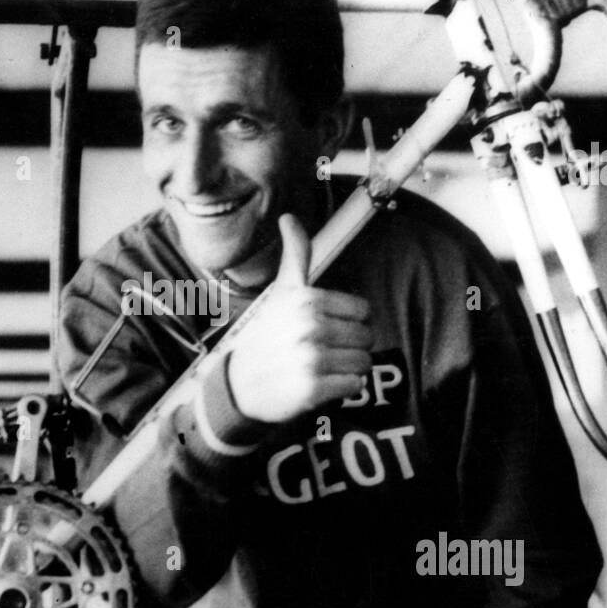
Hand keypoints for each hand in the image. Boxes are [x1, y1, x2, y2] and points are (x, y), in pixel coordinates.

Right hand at [227, 214, 371, 423]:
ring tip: (322, 367)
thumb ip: (295, 256)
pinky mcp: (313, 389)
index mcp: (307, 301)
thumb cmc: (268, 336)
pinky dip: (343, 387)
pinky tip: (321, 383)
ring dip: (347, 368)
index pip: (363, 311)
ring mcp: (311, 359)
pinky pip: (354, 385)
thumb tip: (289, 218)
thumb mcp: (281, 293)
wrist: (240, 384)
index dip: (349, 321)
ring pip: (363, 362)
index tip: (328, 327)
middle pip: (367, 338)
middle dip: (350, 346)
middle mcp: (310, 327)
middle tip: (323, 350)